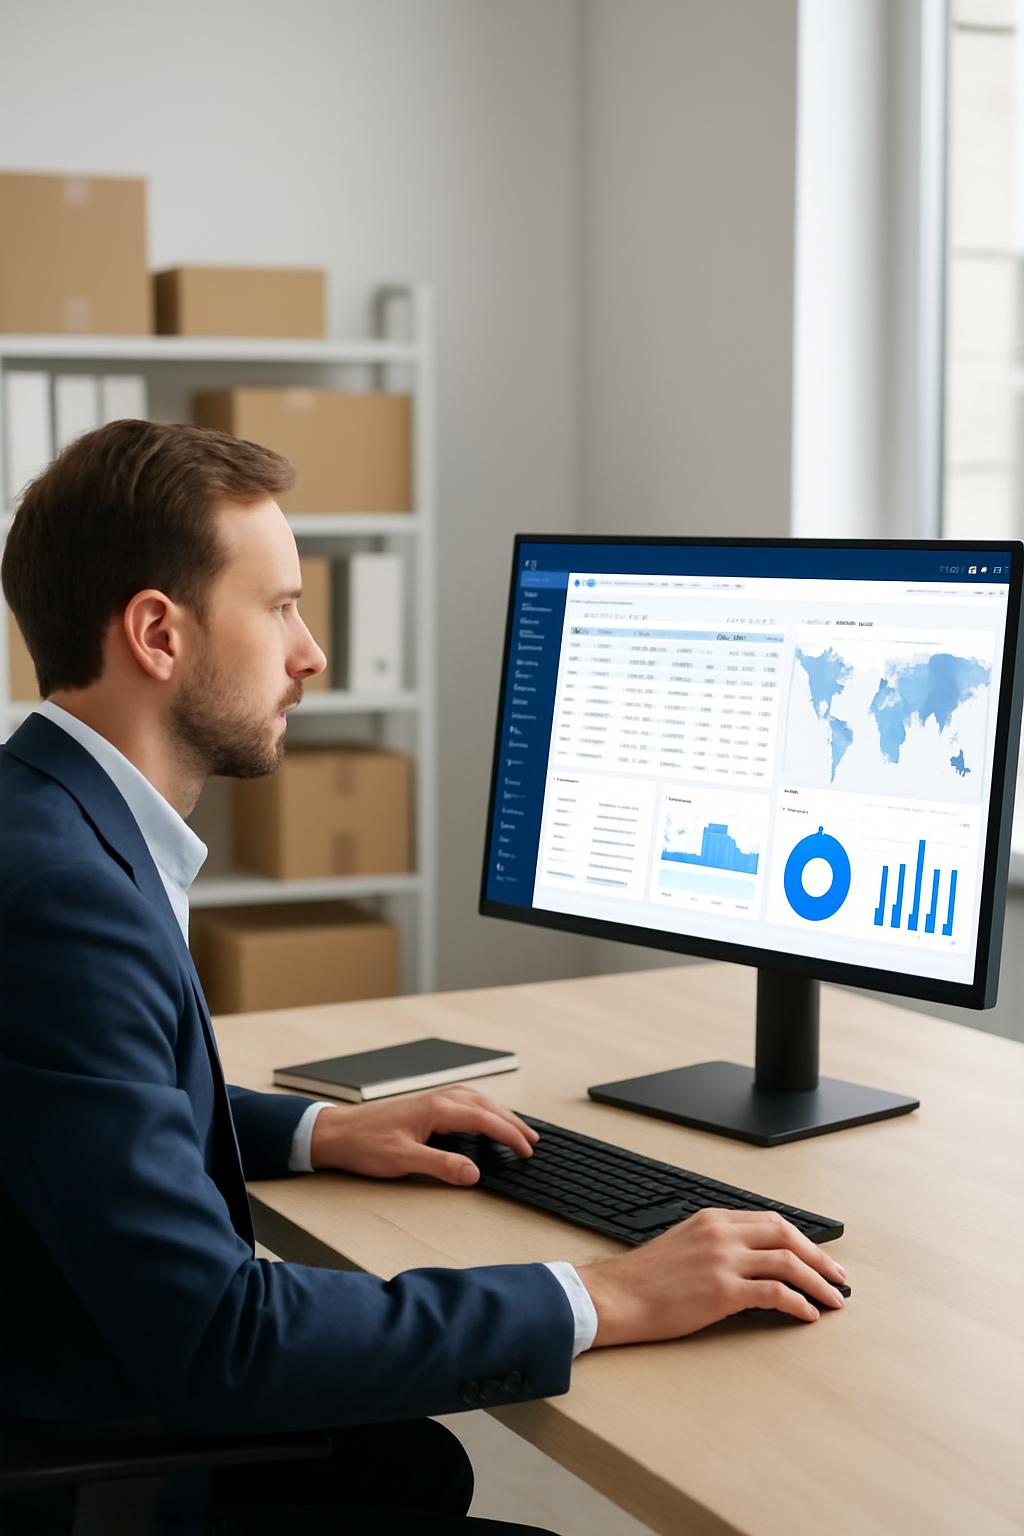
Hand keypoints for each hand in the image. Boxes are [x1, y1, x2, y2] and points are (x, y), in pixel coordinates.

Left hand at [309, 1087, 538, 1183]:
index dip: (509, 1135)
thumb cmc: (365, 1145)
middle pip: (486, 1106)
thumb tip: (474, 1173)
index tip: (526, 1150)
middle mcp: (438, 1099)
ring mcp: (432, 1099)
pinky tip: (483, 1117)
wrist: (337, 1133)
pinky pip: (464, 1100)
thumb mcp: (403, 1161)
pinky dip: (482, 1108)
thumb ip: (441, 1166)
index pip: (484, 1119)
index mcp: (437, 1109)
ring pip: (477, 1100)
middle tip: (532, 1140)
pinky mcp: (425, 1105)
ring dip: (499, 1113)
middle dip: (512, 1122)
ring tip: (516, 1128)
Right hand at [577, 1208, 847, 1342]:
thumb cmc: (645, 1279)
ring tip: (833, 1299)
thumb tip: (750, 1264)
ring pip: (786, 1261)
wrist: (617, 1296)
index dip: (800, 1240)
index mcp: (712, 1220)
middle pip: (785, 1234)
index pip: (769, 1221)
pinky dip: (798, 1303)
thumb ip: (716, 1246)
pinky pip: (775, 1292)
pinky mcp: (723, 1290)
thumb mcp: (683, 1246)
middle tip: (838, 1277)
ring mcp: (723, 1260)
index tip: (817, 1256)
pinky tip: (807, 1314)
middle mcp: (721, 1233)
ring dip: (817, 1281)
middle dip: (818, 1256)